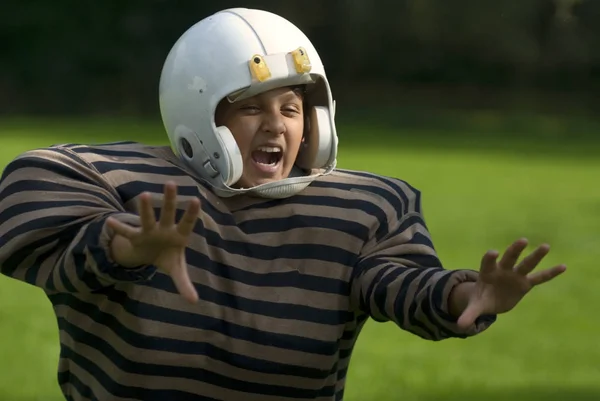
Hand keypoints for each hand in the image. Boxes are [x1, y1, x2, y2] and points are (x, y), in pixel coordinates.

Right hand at [106, 181, 199, 302]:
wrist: (152, 252)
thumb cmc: (168, 256)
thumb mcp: (176, 270)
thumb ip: (184, 283)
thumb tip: (195, 301)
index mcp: (179, 235)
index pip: (187, 223)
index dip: (191, 213)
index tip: (196, 200)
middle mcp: (165, 228)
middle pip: (168, 213)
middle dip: (169, 200)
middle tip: (170, 184)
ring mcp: (149, 230)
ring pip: (147, 217)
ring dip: (145, 207)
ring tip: (144, 194)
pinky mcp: (136, 235)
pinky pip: (126, 231)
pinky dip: (118, 228)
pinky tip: (109, 221)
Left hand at [454, 238, 566, 329]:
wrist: (491, 299)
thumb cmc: (482, 299)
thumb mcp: (475, 307)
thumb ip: (469, 314)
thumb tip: (459, 326)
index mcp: (487, 273)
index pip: (487, 262)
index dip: (490, 257)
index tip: (493, 252)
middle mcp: (502, 270)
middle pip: (509, 258)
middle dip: (514, 250)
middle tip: (522, 240)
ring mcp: (515, 275)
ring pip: (526, 264)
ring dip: (535, 256)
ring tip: (546, 246)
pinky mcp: (525, 283)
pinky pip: (540, 278)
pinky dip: (550, 273)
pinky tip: (563, 266)